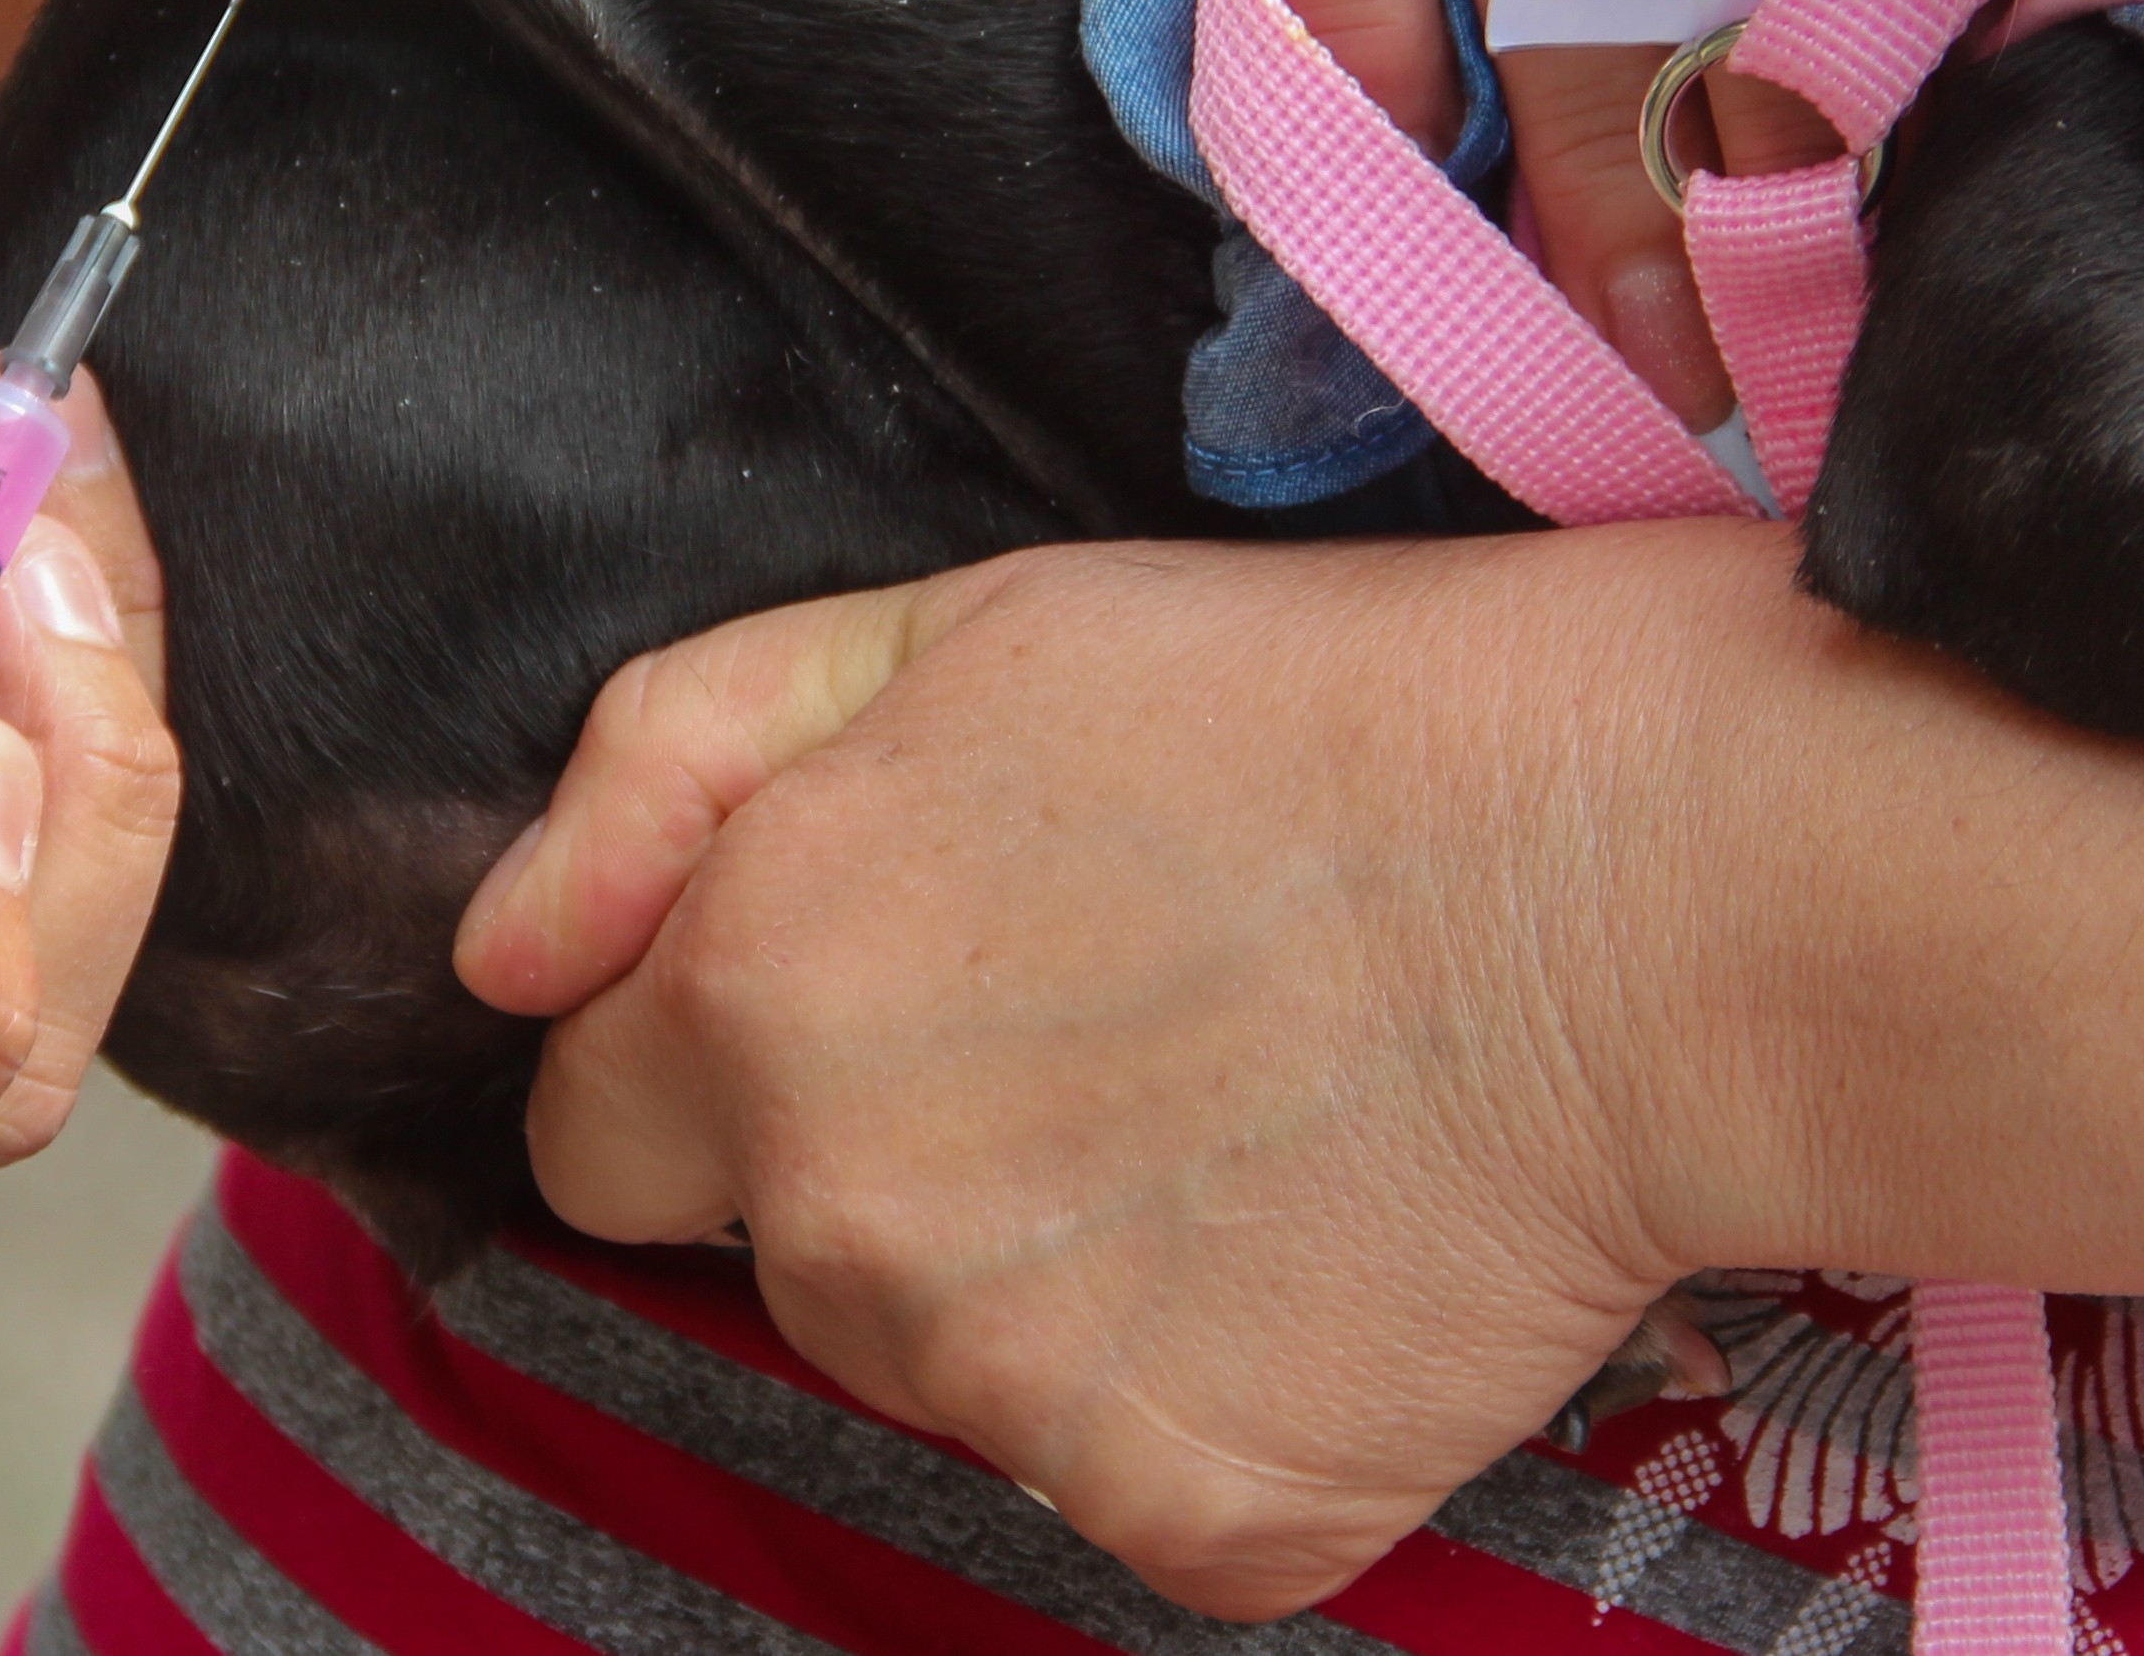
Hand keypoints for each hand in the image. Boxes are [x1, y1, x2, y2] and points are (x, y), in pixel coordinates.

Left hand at [457, 539, 1738, 1618]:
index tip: (895, 1000)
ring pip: (956, 1377)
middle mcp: (839, 1223)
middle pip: (785, 1261)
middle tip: (1118, 1032)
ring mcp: (1013, 1393)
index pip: (600, 1127)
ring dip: (1056, 1286)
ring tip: (1242, 1122)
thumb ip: (657, 770)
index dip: (731, 1061)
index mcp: (745, 1001)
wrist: (1642, 879)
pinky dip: (1224, 1399)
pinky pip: (1145, 1484)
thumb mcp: (939, 630)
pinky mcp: (1193, 1513)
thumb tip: (502, 952)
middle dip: (899, 1167)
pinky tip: (1329, 1247)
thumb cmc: (1304, 717)